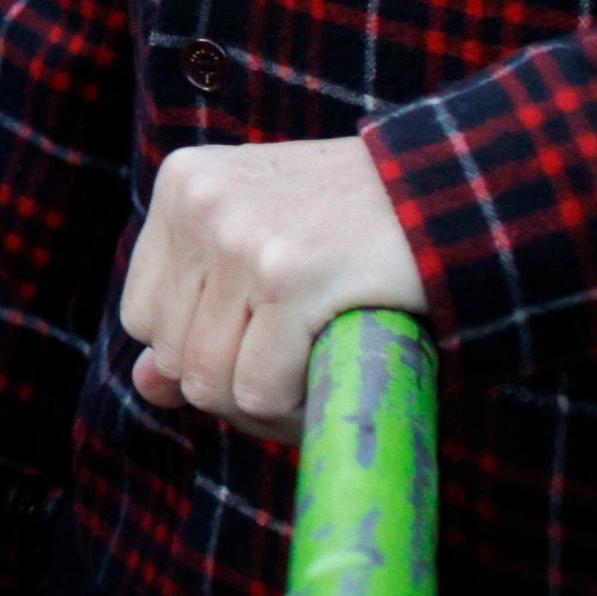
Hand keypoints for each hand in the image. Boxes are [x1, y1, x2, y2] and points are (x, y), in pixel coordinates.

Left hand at [120, 135, 426, 444]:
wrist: (454, 195)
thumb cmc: (357, 223)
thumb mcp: (264, 244)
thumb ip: (198, 309)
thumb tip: (148, 386)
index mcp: (183, 185)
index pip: (142, 315)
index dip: (193, 353)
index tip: (253, 353)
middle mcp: (201, 204)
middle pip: (173, 354)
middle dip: (230, 387)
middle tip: (294, 379)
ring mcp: (243, 239)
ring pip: (210, 381)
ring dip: (264, 407)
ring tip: (312, 384)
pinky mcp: (292, 277)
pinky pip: (260, 389)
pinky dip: (295, 410)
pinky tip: (328, 385)